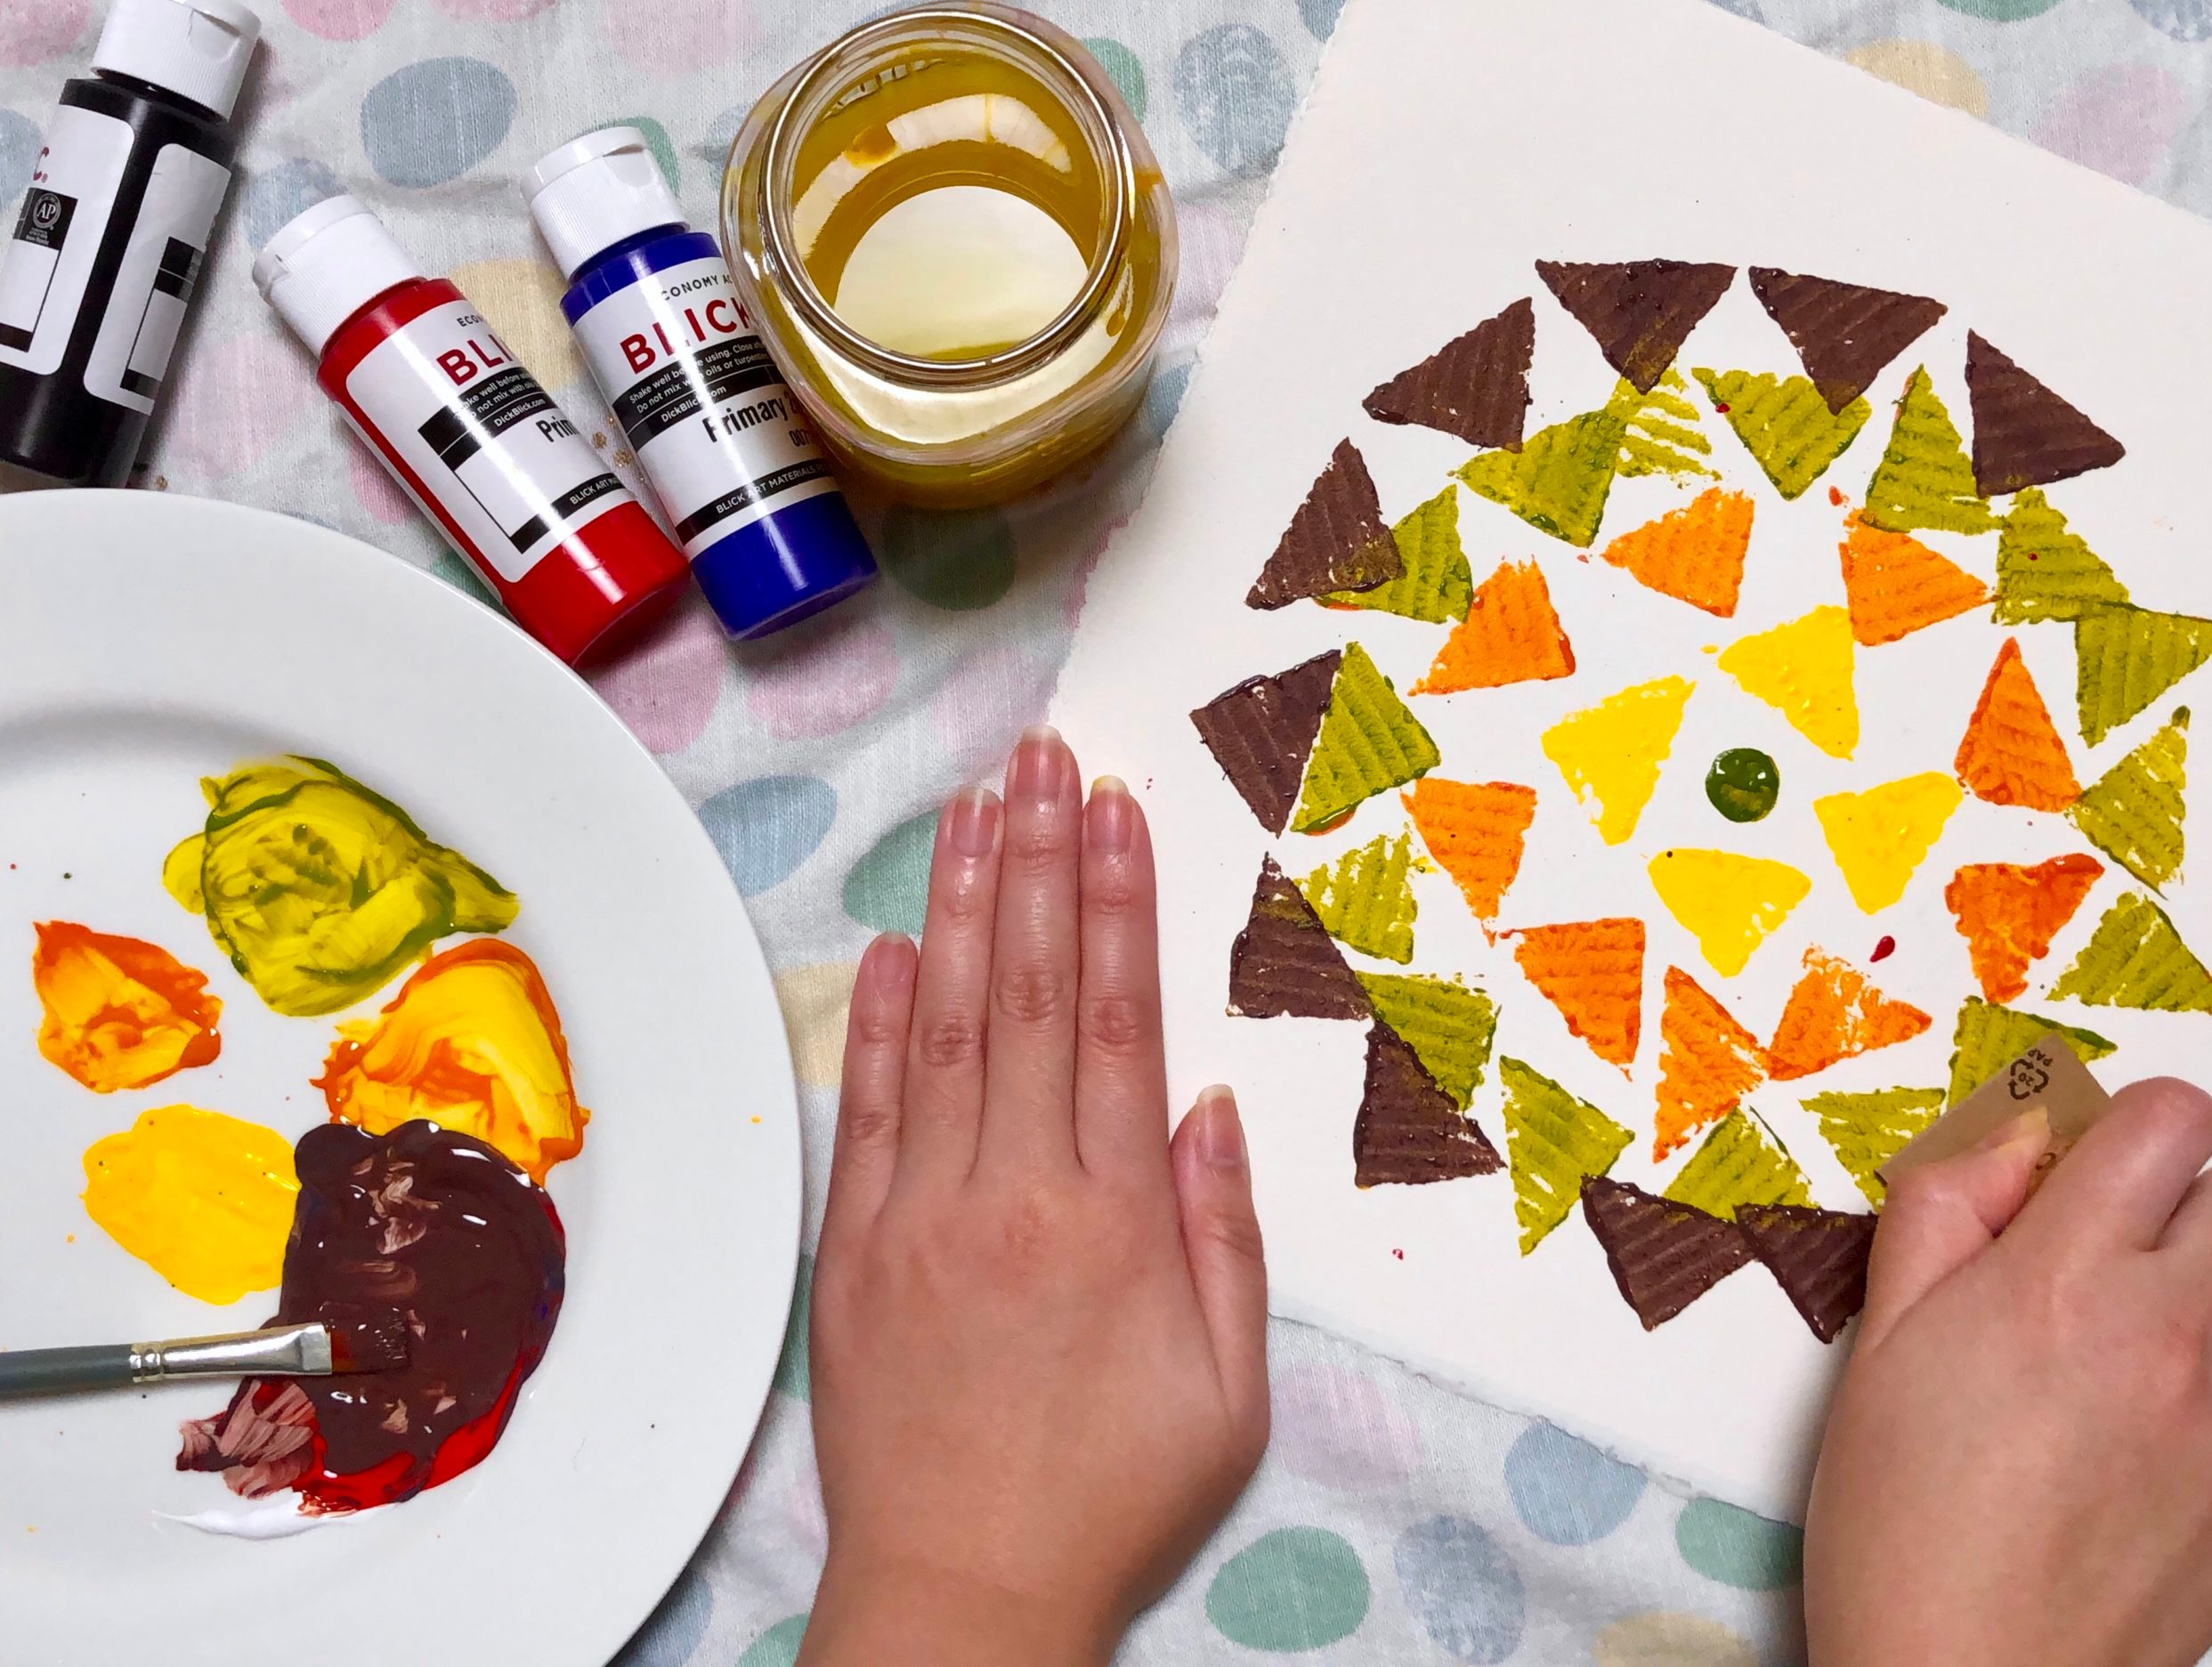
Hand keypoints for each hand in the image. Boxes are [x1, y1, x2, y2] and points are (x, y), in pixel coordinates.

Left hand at [798, 729, 1269, 1665]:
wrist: (964, 1591)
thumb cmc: (1111, 1497)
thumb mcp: (1225, 1387)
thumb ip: (1221, 1236)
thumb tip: (1210, 1104)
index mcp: (1112, 1218)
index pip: (1114, 1019)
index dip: (1114, 903)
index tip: (1113, 810)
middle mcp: (1012, 1193)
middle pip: (1024, 995)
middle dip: (1036, 863)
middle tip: (1042, 761)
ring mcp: (921, 1214)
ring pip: (943, 1029)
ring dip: (959, 909)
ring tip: (974, 810)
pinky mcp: (852, 1250)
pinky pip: (868, 1113)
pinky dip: (878, 1023)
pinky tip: (892, 945)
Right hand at [1806, 1081, 2211, 1666]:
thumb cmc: (1899, 1522)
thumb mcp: (1877, 1341)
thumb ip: (1942, 1214)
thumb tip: (2004, 1145)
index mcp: (2061, 1282)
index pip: (2169, 1125)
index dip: (2126, 1132)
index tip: (2080, 1174)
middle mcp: (2169, 1338)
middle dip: (2175, 1208)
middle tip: (2091, 1269)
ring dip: (2186, 1311)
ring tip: (2087, 1386)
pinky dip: (2196, 1408)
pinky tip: (2112, 1465)